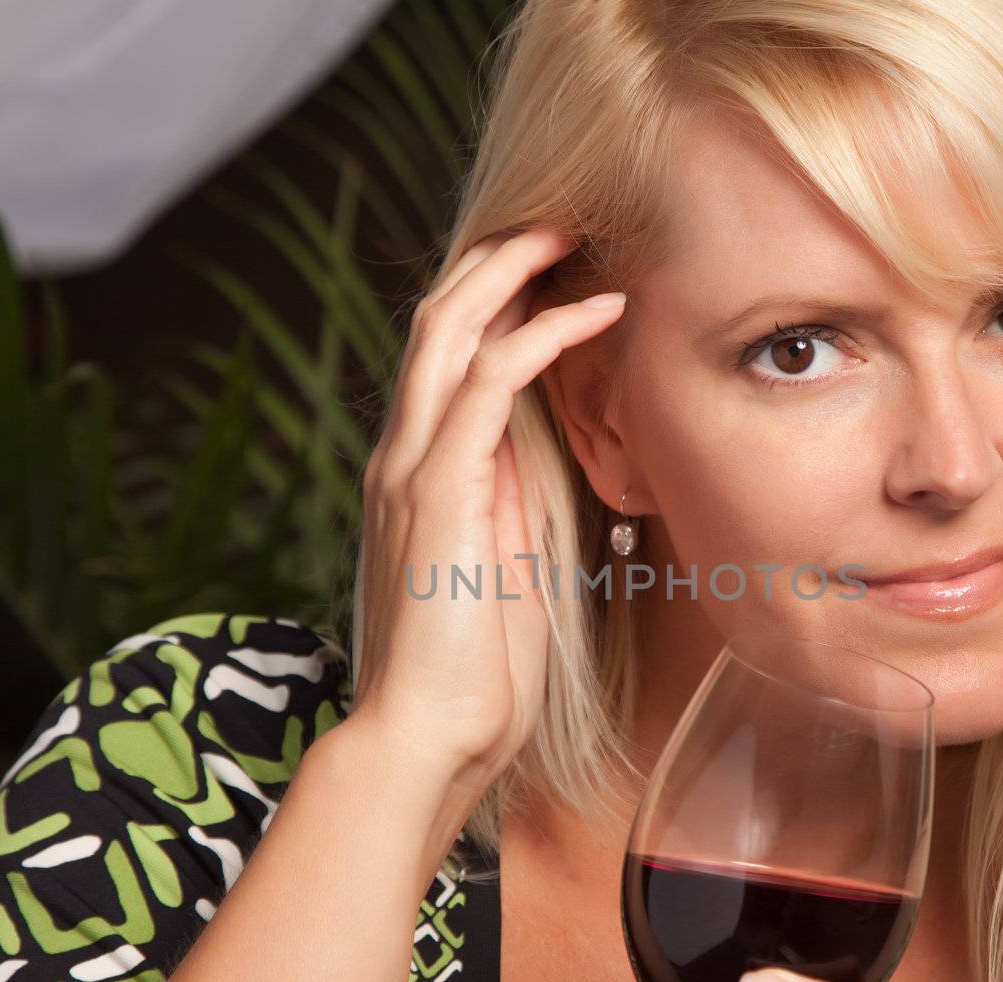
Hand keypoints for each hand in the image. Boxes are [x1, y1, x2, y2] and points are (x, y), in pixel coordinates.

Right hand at [350, 228, 625, 799]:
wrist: (428, 740)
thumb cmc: (475, 670)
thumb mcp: (506, 564)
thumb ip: (512, 499)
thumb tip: (541, 446)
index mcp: (423, 473)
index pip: (447, 354)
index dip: (497, 297)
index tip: (562, 265)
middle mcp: (405, 455)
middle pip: (439, 317)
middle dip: (499, 258)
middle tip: (565, 220)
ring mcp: (413, 468)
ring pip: (450, 327)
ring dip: (514, 270)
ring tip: (575, 233)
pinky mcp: (438, 492)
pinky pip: (486, 382)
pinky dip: (543, 335)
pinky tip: (597, 311)